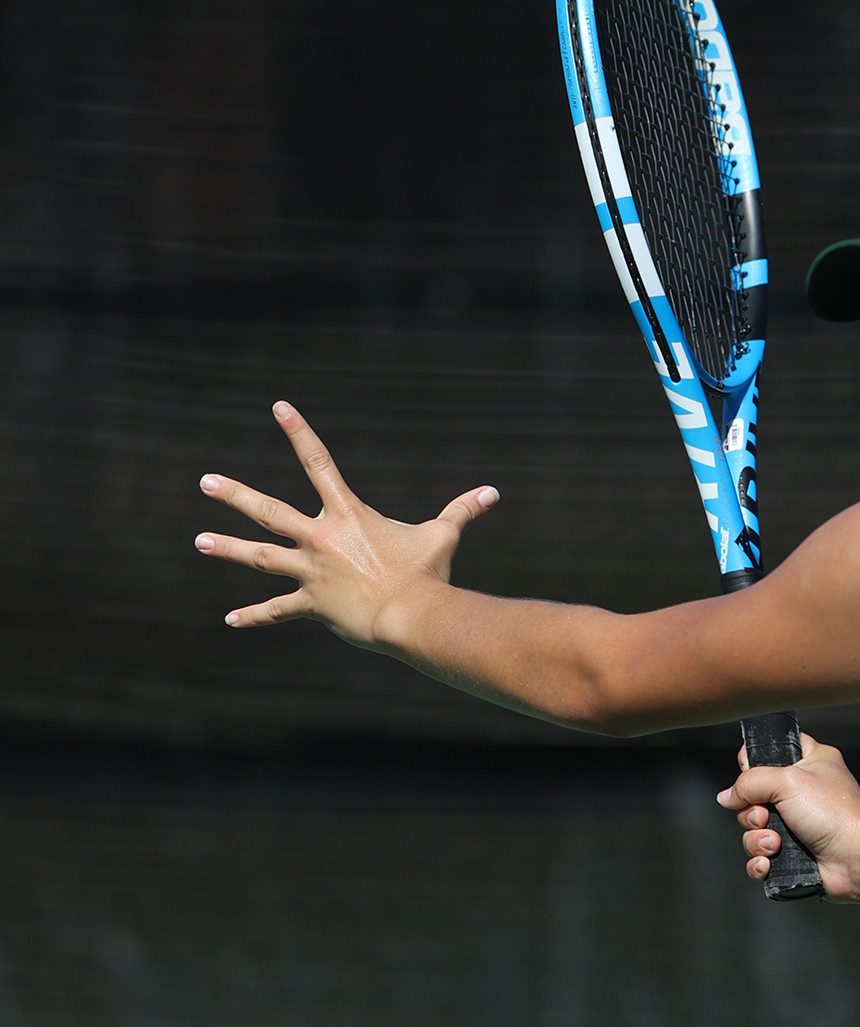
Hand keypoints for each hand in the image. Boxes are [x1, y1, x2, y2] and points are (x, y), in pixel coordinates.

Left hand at [195, 401, 496, 649]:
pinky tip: (229, 619)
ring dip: (227, 548)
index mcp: (348, 515)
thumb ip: (462, 510)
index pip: (319, 462)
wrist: (411, 615)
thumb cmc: (428, 574)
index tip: (277, 407)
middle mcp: (321, 539)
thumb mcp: (444, 535)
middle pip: (269, 511)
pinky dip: (254, 616)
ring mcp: (311, 573)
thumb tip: (494, 492)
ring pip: (259, 557)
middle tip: (205, 481)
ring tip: (199, 541)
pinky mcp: (311, 605)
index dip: (298, 431)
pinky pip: (277, 611)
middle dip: (235, 495)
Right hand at [717, 734, 859, 902]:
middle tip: (767, 816)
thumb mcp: (789, 780)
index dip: (756, 762)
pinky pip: (760, 857)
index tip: (753, 774)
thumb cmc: (837, 814)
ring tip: (776, 843)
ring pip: (754, 829)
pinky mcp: (793, 854)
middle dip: (753, 812)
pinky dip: (761, 861)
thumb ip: (750, 781)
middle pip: (754, 796)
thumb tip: (727, 795)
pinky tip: (770, 861)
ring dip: (757, 839)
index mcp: (810, 762)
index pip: (774, 750)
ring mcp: (797, 824)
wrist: (857, 858)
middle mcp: (803, 792)